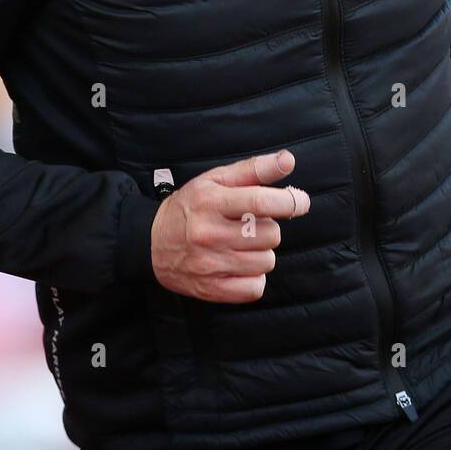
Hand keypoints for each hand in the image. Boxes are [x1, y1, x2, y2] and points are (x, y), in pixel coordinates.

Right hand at [151, 149, 309, 302]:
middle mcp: (209, 233)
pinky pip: (254, 288)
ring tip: (242, 245)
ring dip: (261, 253)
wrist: (150, 244)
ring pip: (266, 261)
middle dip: (267, 228)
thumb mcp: (215, 180)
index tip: (300, 202)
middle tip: (250, 225)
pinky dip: (254, 278)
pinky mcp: (211, 289)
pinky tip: (239, 265)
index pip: (261, 202)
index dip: (289, 202)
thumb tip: (288, 160)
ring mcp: (209, 264)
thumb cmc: (190, 207)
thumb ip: (254, 169)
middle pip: (270, 235)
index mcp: (211, 202)